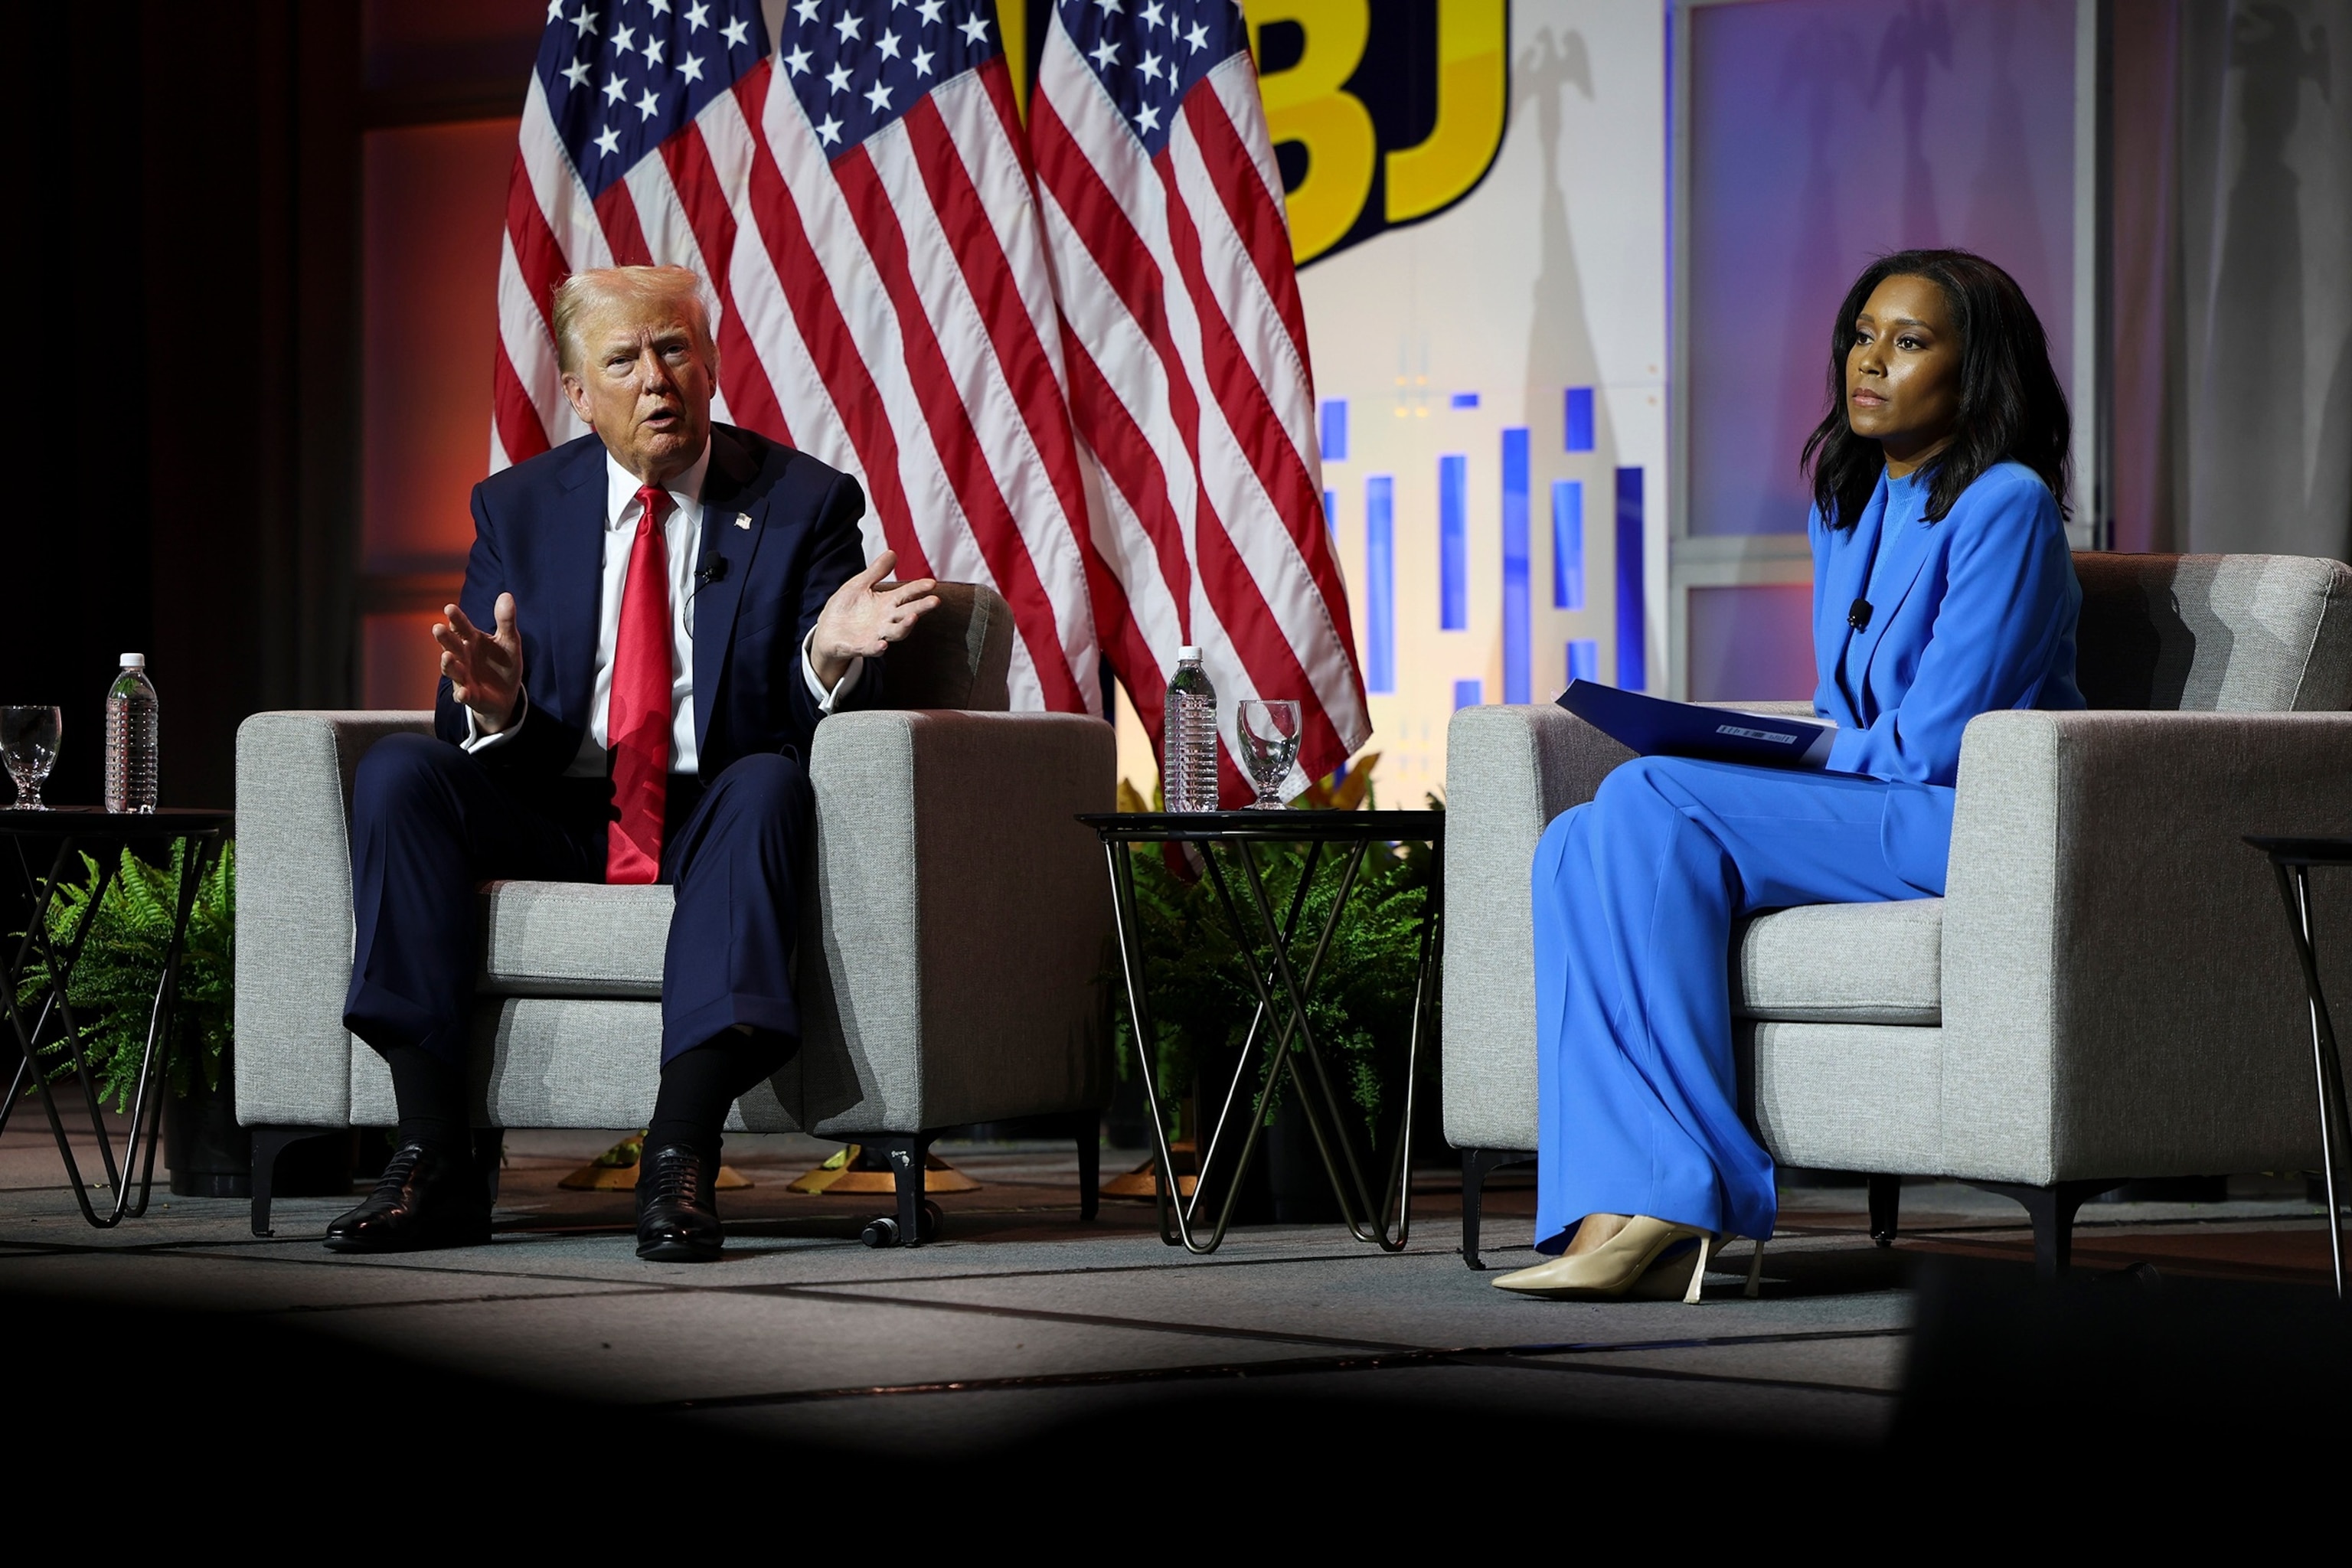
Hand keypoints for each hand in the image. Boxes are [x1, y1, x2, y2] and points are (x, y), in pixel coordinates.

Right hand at [433, 593, 523, 733]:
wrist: (507, 693)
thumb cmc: (503, 662)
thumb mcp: (509, 640)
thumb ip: (506, 620)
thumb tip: (506, 595)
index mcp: (471, 639)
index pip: (461, 626)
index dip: (456, 618)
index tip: (450, 608)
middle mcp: (463, 656)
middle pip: (451, 645)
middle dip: (445, 638)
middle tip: (438, 628)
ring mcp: (464, 676)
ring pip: (452, 670)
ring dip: (448, 664)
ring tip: (447, 656)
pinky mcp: (470, 695)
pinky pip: (464, 695)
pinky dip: (462, 694)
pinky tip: (463, 693)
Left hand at [811, 551, 940, 687]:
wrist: (828, 630)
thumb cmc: (847, 607)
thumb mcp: (859, 585)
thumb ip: (876, 571)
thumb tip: (892, 552)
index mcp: (887, 603)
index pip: (907, 594)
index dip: (918, 588)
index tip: (932, 583)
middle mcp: (886, 620)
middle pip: (908, 613)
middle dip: (921, 607)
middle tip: (935, 601)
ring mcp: (876, 634)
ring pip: (896, 632)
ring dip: (905, 626)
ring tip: (913, 617)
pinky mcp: (861, 647)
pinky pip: (872, 648)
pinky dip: (878, 647)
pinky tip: (883, 644)